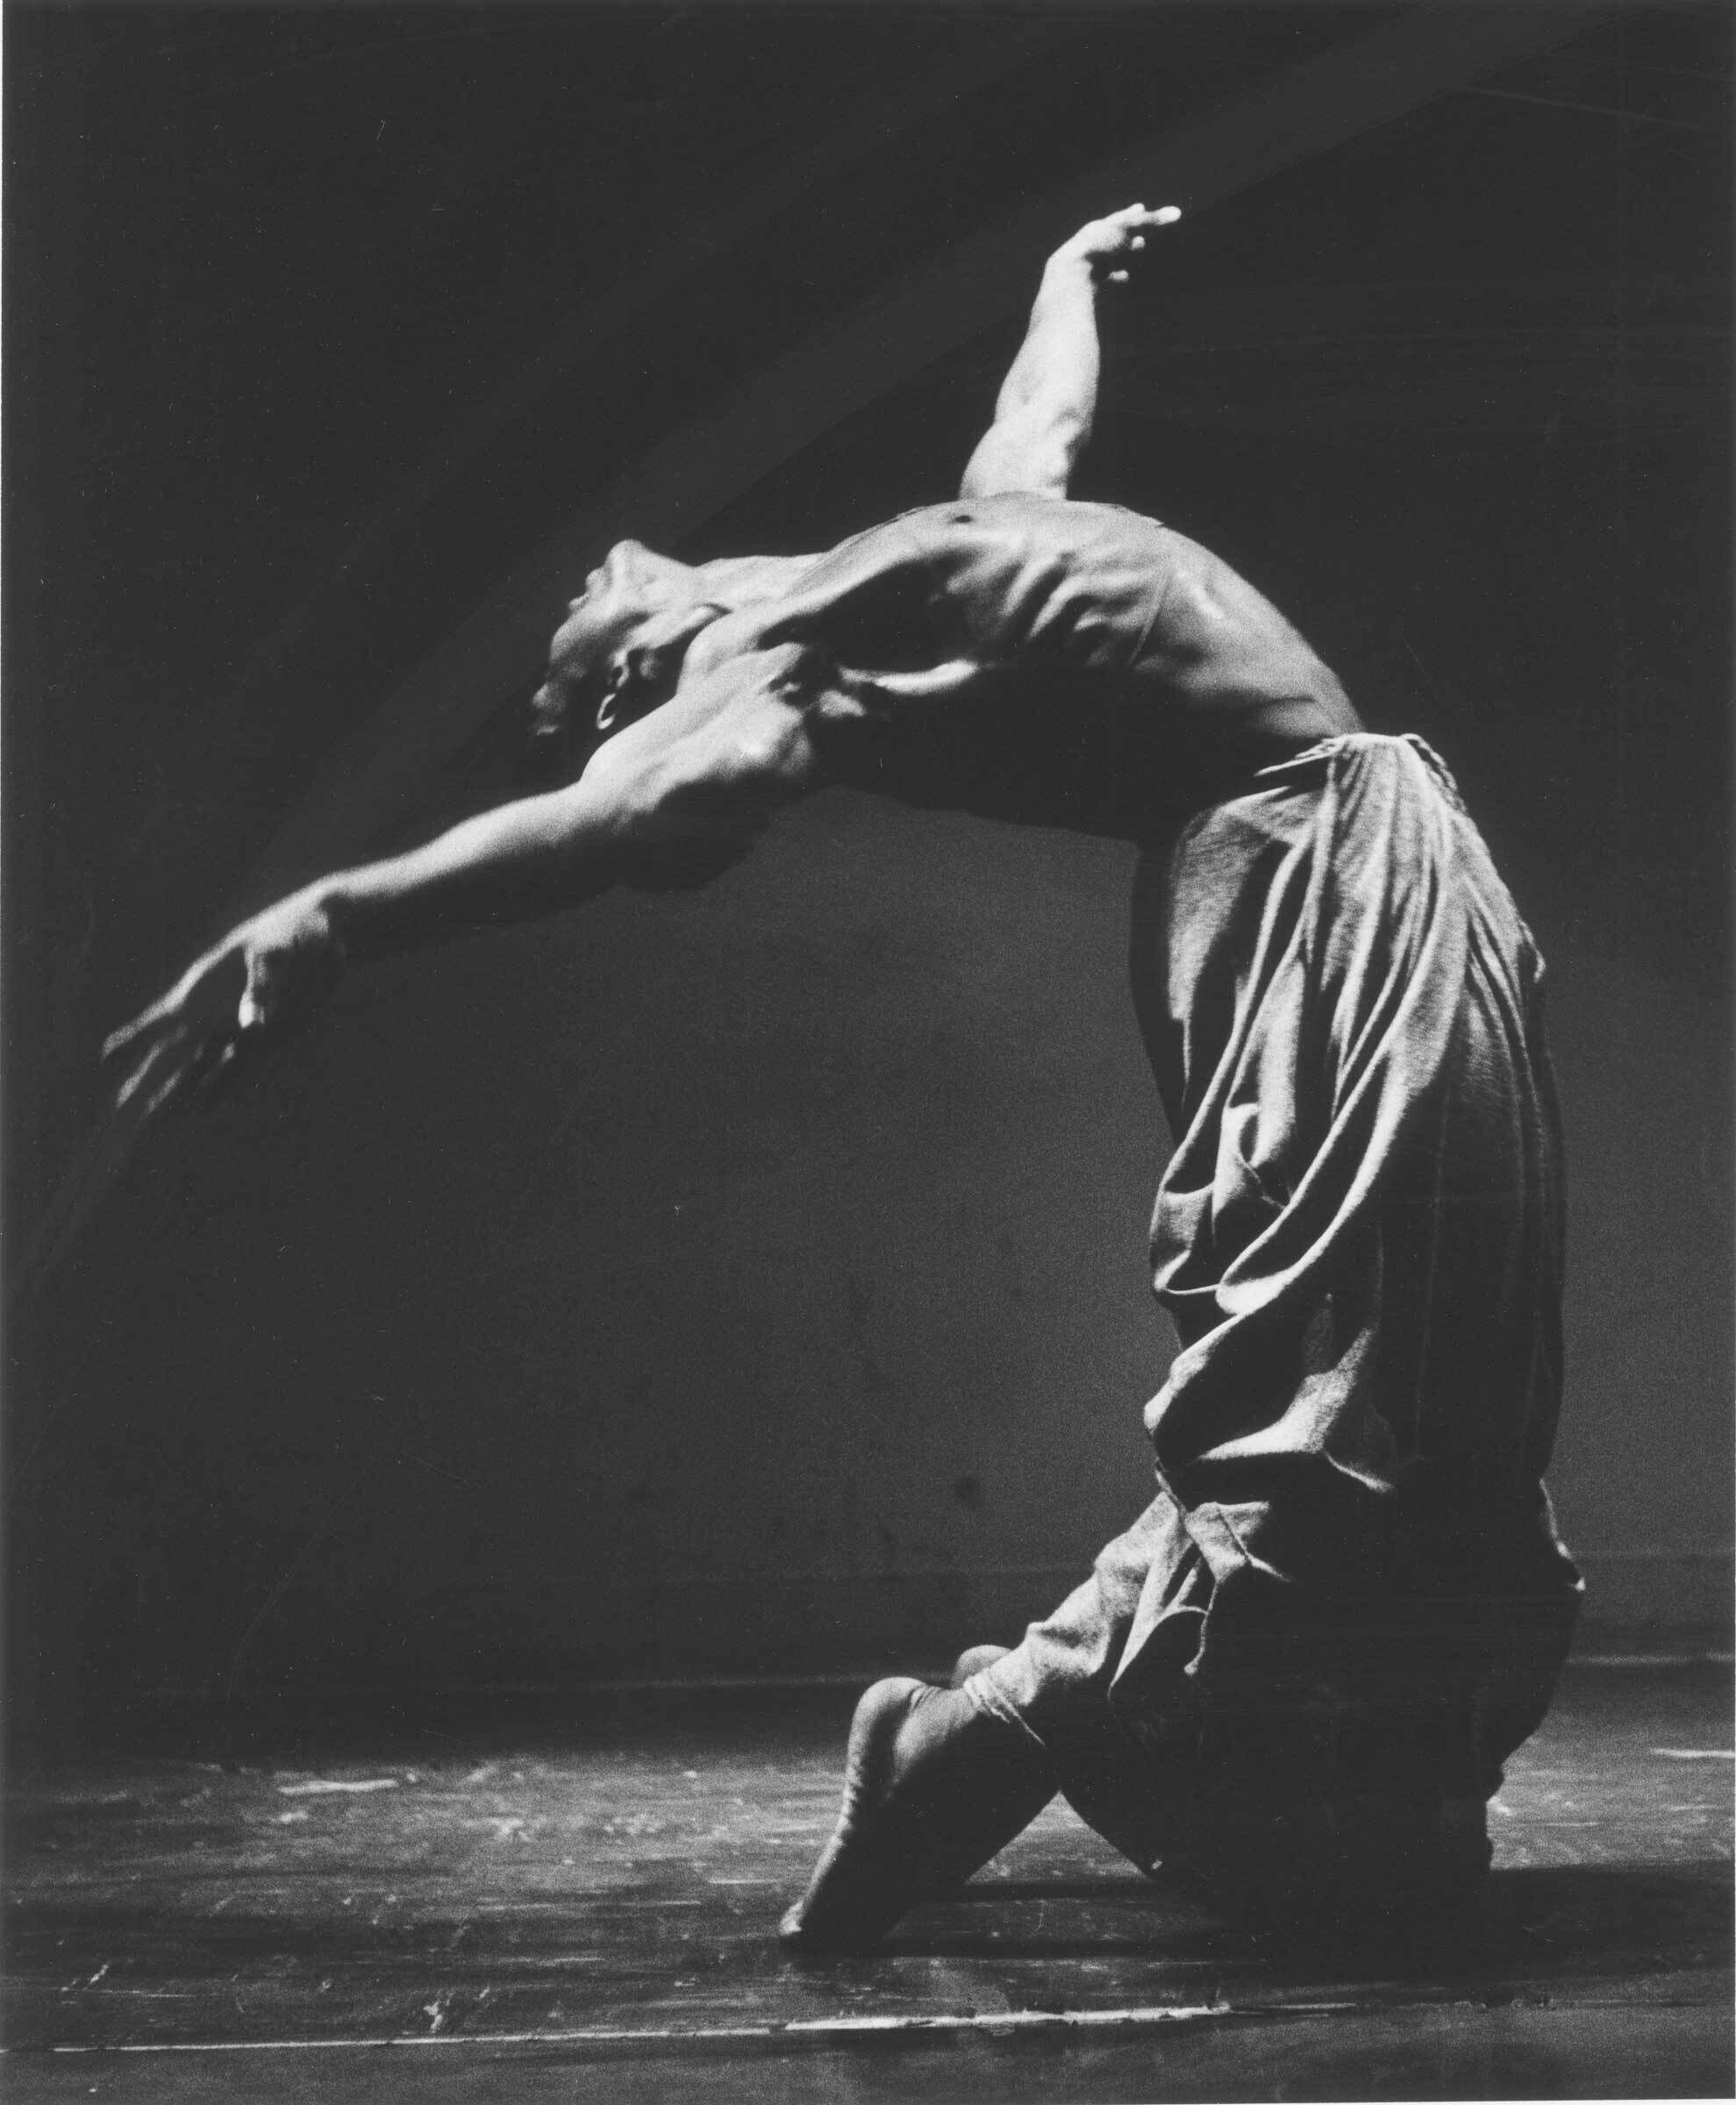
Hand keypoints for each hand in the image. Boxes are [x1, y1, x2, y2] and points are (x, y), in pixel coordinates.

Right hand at [102, 889, 345, 1118]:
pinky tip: (206, 1107)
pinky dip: (221, 1087)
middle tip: (121, 1109)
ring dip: (180, 1091)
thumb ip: (261, 988)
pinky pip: (237, 1068)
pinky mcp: (269, 1037)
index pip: (161, 1021)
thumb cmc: (292, 933)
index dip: (133, 1038)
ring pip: (201, 1065)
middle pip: (175, 1053)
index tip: (105, 1058)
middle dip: (148, 1080)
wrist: (326, 930)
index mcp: (206, 989)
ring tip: (153, 1121)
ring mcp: (240, 1026)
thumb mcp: (276, 955)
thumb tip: (251, 1025)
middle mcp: (215, 1011)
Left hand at [1051, 202, 1181, 284]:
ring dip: (1125, 250)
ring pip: (1110, 254)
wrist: (1070, 277)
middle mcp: (1091, 244)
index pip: (1118, 219)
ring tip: (1139, 246)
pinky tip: (1126, 277)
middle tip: (1142, 222)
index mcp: (1096, 230)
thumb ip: (1151, 221)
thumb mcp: (1124, 231)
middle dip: (1129, 231)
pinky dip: (1117, 275)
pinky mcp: (1088, 283)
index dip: (1132, 214)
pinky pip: (1106, 278)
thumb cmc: (1097, 250)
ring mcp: (1089, 264)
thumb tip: (1177, 212)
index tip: (1140, 208)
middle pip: (1113, 235)